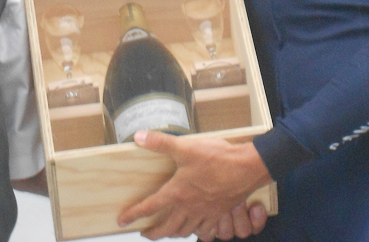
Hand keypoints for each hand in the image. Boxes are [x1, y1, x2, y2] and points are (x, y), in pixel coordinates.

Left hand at [117, 131, 271, 239]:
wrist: (246, 168)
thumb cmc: (216, 158)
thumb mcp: (185, 147)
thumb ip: (160, 142)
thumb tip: (139, 136)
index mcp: (177, 192)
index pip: (149, 207)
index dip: (133, 215)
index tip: (122, 221)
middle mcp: (188, 207)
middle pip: (167, 228)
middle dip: (154, 233)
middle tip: (145, 233)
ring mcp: (204, 213)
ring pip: (185, 230)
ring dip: (173, 232)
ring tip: (168, 230)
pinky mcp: (219, 213)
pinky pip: (205, 230)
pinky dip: (197, 232)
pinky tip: (196, 227)